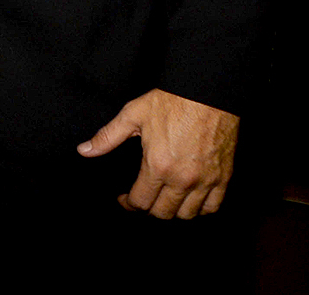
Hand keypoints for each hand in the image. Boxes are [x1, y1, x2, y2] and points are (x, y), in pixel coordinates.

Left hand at [77, 88, 238, 217]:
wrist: (207, 93)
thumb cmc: (171, 102)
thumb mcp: (132, 115)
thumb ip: (107, 137)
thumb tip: (84, 150)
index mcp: (158, 166)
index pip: (140, 202)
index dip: (128, 204)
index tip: (124, 199)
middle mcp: (183, 178)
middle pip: (163, 213)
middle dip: (148, 209)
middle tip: (143, 199)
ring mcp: (206, 180)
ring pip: (188, 214)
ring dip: (174, 211)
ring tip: (164, 200)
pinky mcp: (224, 177)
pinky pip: (213, 206)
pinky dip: (201, 209)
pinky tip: (190, 200)